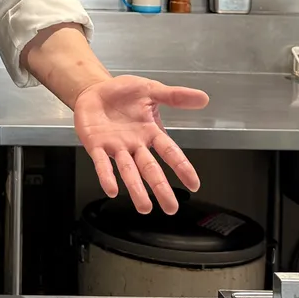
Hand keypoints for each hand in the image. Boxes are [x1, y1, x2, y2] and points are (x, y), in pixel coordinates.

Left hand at [74, 75, 208, 214]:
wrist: (94, 89)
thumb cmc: (123, 93)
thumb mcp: (151, 90)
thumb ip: (175, 96)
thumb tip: (204, 98)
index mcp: (150, 132)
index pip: (170, 152)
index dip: (182, 167)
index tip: (194, 184)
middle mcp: (134, 144)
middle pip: (150, 169)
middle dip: (160, 188)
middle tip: (171, 208)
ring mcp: (115, 147)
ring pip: (128, 171)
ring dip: (136, 189)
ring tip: (145, 208)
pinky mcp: (95, 145)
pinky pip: (102, 163)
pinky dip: (106, 177)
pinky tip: (112, 190)